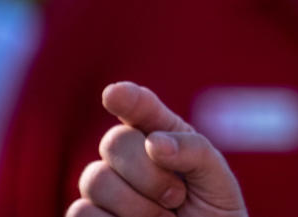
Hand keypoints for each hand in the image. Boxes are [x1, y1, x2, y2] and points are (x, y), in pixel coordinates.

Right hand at [67, 81, 247, 216]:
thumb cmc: (213, 212)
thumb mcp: (216, 176)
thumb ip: (193, 150)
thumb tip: (153, 143)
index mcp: (160, 134)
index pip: (139, 106)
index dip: (127, 98)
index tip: (115, 94)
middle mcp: (126, 156)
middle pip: (114, 141)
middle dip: (149, 172)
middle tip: (177, 197)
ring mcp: (105, 189)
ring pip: (96, 179)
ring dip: (136, 206)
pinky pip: (81, 212)